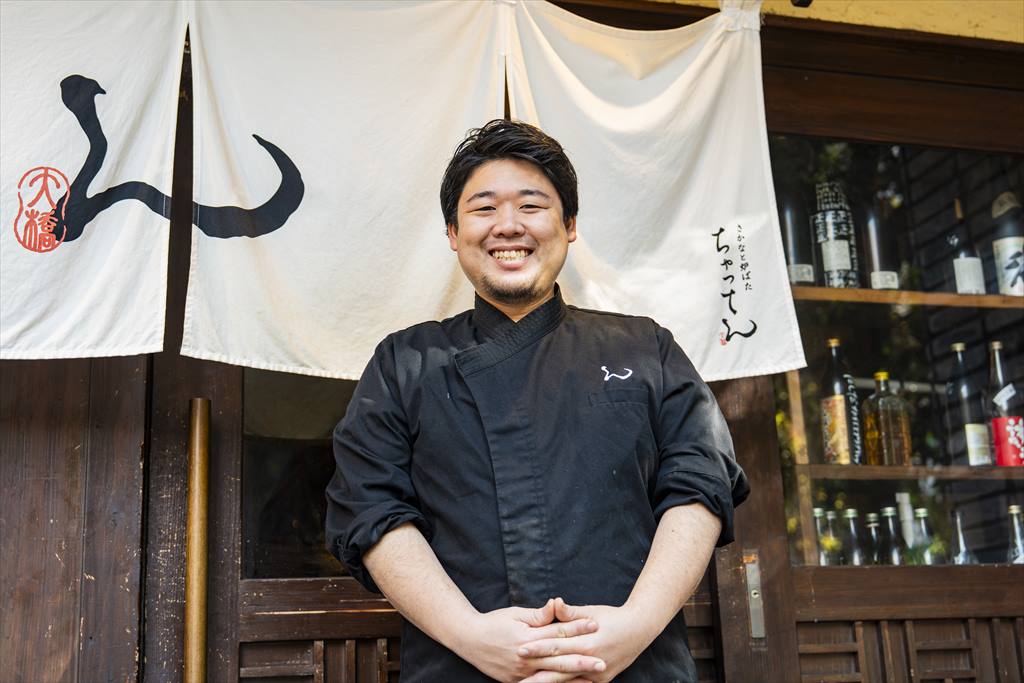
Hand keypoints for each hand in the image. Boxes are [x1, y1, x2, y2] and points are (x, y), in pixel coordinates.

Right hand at [453, 599, 605, 682]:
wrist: (468, 640)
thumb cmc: (493, 623)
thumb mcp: (515, 614)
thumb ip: (538, 615)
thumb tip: (557, 604)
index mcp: (527, 638)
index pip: (557, 632)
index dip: (576, 627)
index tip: (595, 624)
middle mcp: (525, 658)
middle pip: (559, 659)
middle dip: (582, 661)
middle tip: (603, 661)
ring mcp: (521, 672)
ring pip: (552, 676)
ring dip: (573, 677)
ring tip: (593, 677)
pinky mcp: (517, 681)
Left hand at [517, 598, 655, 682]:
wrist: (639, 630)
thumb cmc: (613, 617)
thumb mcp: (592, 611)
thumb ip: (570, 613)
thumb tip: (554, 602)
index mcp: (588, 642)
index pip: (557, 646)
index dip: (538, 648)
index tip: (520, 649)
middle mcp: (593, 661)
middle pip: (559, 668)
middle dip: (537, 672)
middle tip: (518, 675)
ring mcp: (598, 674)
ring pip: (567, 681)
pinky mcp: (602, 681)